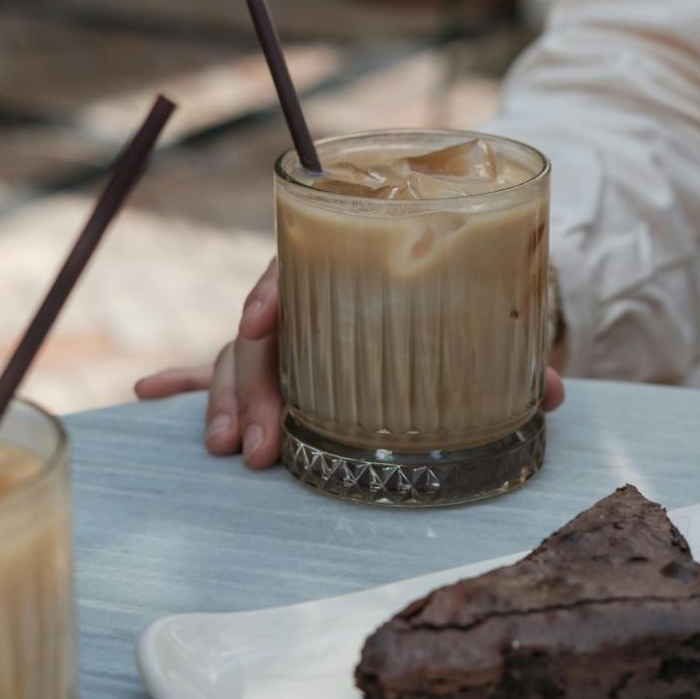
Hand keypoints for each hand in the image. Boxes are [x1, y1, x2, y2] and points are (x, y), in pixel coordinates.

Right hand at [135, 258, 565, 468]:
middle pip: (262, 333)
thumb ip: (519, 344)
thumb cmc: (471, 275)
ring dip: (223, 400)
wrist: (455, 250)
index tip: (260, 324)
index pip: (298, 266)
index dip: (273, 292)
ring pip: (239, 356)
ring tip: (225, 448)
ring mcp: (295, 329)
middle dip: (248, 388)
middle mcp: (315, 296)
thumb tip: (553, 393)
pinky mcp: (287, 357)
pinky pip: (226, 366)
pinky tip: (146, 393)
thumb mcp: (498, 302)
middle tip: (252, 447)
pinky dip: (187, 380)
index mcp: (353, 263)